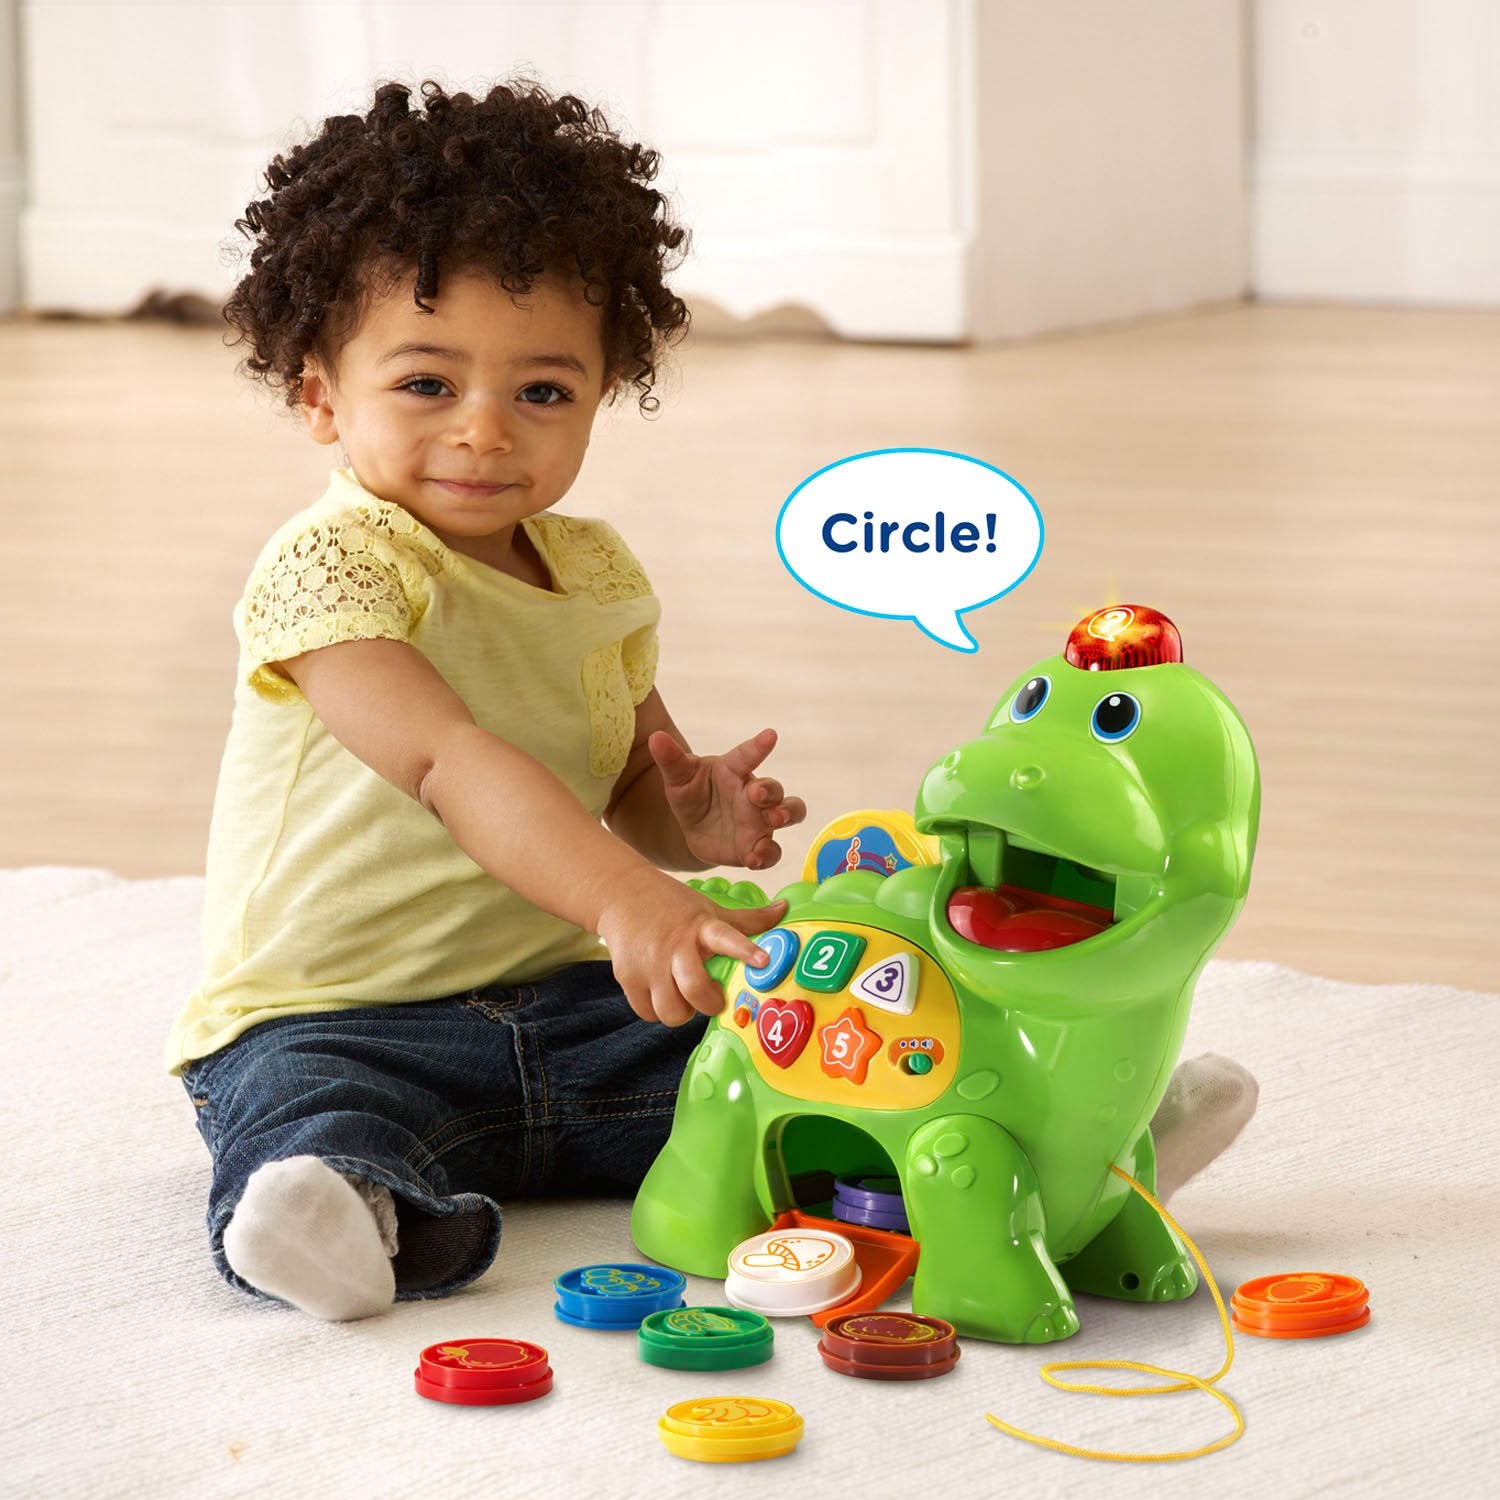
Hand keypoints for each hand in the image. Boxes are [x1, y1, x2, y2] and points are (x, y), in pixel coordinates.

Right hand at [597, 868, 788, 1025]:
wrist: (621, 894)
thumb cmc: (674, 906)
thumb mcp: (709, 909)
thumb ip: (747, 919)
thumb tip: (784, 909)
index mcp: (701, 927)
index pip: (727, 937)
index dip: (746, 950)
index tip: (764, 960)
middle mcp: (675, 946)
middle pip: (695, 990)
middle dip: (708, 1003)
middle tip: (711, 997)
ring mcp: (649, 964)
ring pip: (671, 1011)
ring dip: (681, 1011)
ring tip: (683, 996)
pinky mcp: (628, 977)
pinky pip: (648, 1013)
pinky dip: (657, 1010)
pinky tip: (662, 993)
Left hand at [649, 727, 806, 870]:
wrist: (693, 829)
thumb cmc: (692, 793)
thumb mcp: (678, 777)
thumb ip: (671, 759)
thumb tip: (656, 738)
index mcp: (734, 770)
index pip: (748, 755)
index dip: (759, 745)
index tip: (770, 735)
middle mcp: (753, 793)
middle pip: (775, 788)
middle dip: (771, 790)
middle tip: (758, 793)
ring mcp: (759, 820)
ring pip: (789, 813)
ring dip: (786, 814)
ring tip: (774, 820)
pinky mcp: (757, 845)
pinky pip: (772, 852)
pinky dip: (767, 854)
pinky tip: (753, 858)